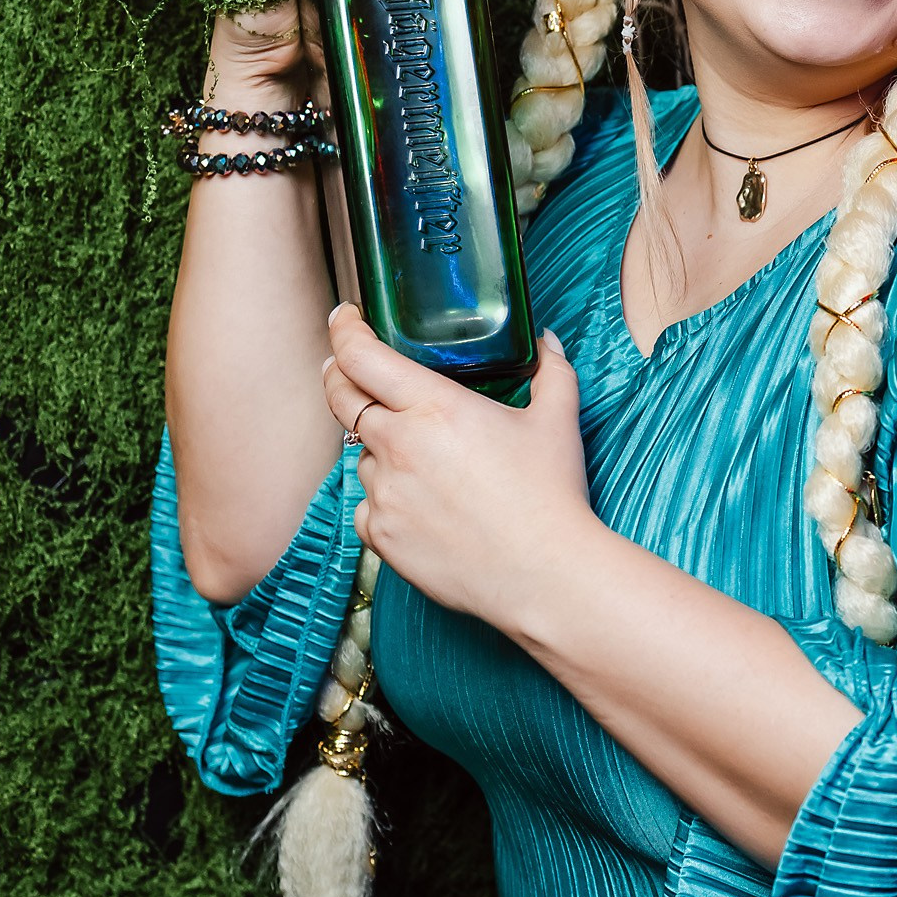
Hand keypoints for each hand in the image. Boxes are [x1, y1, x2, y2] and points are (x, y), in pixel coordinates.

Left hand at [320, 304, 598, 635]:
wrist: (545, 576)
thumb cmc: (551, 496)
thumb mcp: (556, 421)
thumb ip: (552, 371)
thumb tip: (548, 341)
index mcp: (433, 407)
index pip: (361, 356)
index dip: (344, 332)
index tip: (345, 320)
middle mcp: (397, 446)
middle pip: (340, 397)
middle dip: (339, 375)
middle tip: (351, 369)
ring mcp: (384, 494)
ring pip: (360, 456)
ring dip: (377, 447)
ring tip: (423, 460)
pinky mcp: (381, 536)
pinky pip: (366, 506)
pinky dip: (385, 499)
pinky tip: (422, 505)